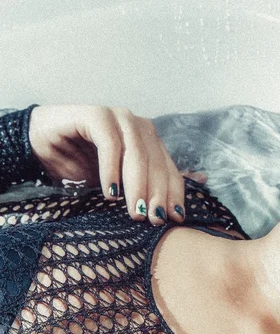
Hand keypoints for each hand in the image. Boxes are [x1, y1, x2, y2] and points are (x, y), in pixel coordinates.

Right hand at [29, 104, 184, 223]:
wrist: (39, 144)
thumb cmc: (81, 165)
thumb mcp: (117, 183)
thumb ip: (146, 187)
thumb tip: (185, 201)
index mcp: (150, 141)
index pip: (169, 169)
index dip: (174, 194)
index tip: (175, 218)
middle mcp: (139, 127)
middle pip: (156, 163)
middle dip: (157, 194)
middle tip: (154, 219)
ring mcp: (119, 117)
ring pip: (136, 154)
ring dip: (137, 186)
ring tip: (136, 211)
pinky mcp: (96, 115)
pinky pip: (109, 144)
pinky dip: (111, 170)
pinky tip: (111, 193)